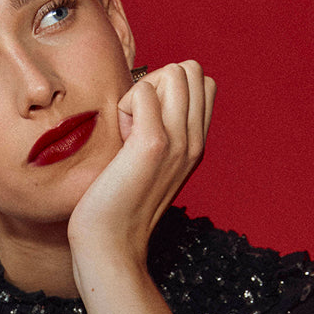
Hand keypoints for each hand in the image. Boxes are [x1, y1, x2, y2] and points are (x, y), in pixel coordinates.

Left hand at [67, 60, 215, 277]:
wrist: (110, 242)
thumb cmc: (117, 202)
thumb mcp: (148, 162)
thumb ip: (158, 130)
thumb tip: (146, 94)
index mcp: (197, 144)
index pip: (203, 83)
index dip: (170, 88)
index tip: (147, 122)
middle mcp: (195, 141)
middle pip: (192, 70)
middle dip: (159, 83)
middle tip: (137, 122)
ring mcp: (179, 142)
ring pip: (175, 72)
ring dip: (143, 93)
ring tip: (129, 131)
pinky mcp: (153, 144)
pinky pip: (143, 90)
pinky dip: (126, 104)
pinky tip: (120, 139)